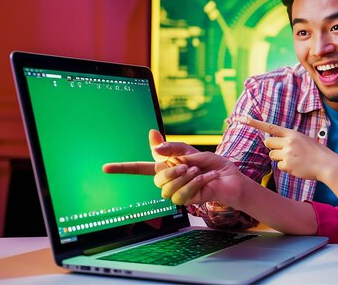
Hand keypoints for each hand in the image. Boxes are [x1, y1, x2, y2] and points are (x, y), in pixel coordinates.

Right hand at [103, 130, 242, 205]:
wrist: (231, 178)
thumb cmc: (213, 164)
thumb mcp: (192, 150)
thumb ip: (171, 146)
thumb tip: (152, 135)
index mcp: (167, 166)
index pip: (141, 168)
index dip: (123, 168)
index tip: (105, 168)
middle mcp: (169, 180)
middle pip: (156, 178)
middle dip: (170, 171)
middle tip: (187, 165)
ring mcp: (177, 192)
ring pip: (167, 189)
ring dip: (183, 178)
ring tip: (198, 171)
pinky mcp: (188, 202)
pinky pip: (182, 196)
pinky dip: (195, 184)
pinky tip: (207, 177)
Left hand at [236, 116, 337, 181]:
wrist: (327, 164)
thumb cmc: (315, 152)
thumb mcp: (303, 139)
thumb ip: (288, 139)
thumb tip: (273, 143)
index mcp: (291, 133)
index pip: (270, 127)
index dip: (254, 123)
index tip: (241, 118)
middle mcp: (288, 141)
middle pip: (268, 143)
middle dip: (273, 147)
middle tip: (285, 151)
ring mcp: (287, 153)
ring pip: (272, 155)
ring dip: (279, 158)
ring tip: (294, 159)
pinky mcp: (287, 165)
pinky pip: (279, 166)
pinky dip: (286, 168)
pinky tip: (297, 166)